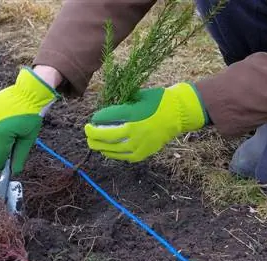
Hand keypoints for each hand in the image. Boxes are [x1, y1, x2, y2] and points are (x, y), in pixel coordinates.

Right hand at [0, 66, 60, 173]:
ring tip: (11, 128)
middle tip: (11, 146)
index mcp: (2, 134)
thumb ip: (20, 155)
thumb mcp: (29, 138)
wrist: (30, 91)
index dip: (1, 164)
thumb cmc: (32, 115)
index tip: (5, 166)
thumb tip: (15, 171)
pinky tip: (7, 117)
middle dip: (0, 148)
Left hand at [84, 82, 208, 161]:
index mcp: (133, 114)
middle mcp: (134, 131)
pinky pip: (123, 156)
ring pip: (112, 149)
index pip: (107, 117)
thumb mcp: (138, 97)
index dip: (97, 118)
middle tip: (87, 131)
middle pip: (106, 136)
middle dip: (93, 134)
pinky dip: (113, 154)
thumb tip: (104, 114)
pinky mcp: (143, 153)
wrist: (178, 114)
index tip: (93, 118)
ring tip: (93, 143)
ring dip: (100, 146)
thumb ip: (122, 106)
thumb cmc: (157, 101)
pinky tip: (106, 151)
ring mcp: (139, 144)